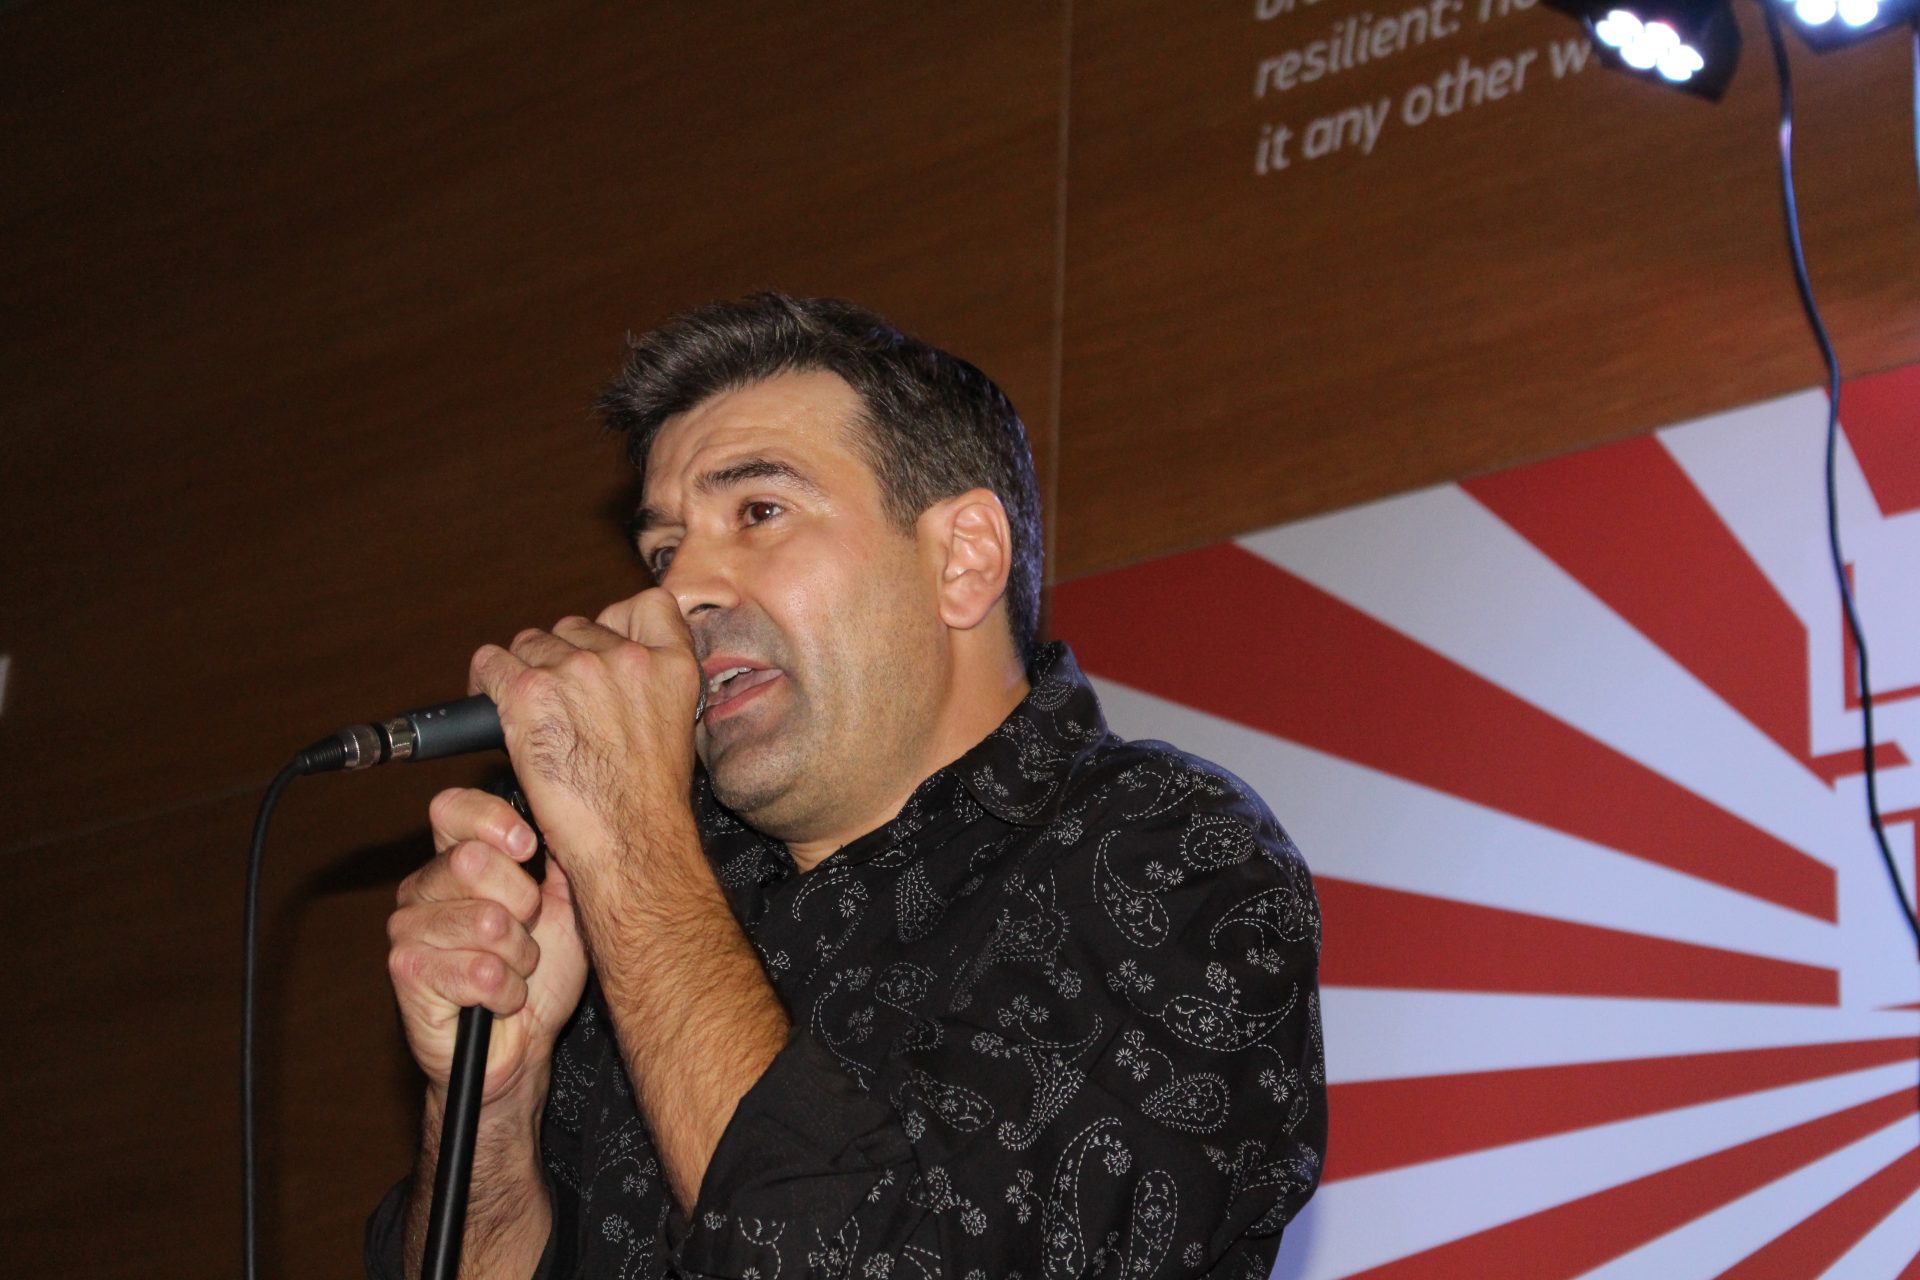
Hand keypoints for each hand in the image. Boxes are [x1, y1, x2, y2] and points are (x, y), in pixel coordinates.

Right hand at [387, 787, 588, 1108]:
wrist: (523, 1047)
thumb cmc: (540, 977)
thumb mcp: (564, 906)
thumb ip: (559, 856)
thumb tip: (566, 809)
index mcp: (454, 861)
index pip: (452, 809)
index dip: (493, 821)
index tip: (529, 848)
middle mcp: (422, 888)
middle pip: (473, 860)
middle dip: (523, 904)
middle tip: (526, 935)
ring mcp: (408, 930)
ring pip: (485, 920)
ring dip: (519, 956)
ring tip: (515, 971)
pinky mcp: (406, 973)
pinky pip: (477, 970)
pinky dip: (505, 991)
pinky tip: (498, 1000)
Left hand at [465, 589, 703, 894]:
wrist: (628, 840)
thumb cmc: (647, 801)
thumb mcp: (676, 728)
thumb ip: (652, 687)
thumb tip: (616, 676)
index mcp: (671, 664)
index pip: (648, 605)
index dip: (618, 622)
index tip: (602, 646)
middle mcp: (626, 657)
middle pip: (574, 628)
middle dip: (562, 658)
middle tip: (557, 701)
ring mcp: (577, 670)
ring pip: (529, 644)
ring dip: (523, 672)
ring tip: (526, 711)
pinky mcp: (530, 692)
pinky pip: (490, 663)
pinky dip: (485, 683)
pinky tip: (494, 708)